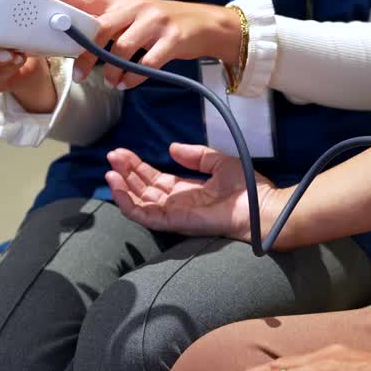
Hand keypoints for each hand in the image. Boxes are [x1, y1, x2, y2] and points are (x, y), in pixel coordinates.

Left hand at [38, 0, 240, 88]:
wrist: (204, 24)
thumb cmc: (160, 22)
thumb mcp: (133, 13)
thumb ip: (106, 20)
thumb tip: (73, 35)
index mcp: (121, 1)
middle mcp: (136, 8)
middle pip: (101, 28)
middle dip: (87, 54)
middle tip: (80, 74)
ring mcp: (155, 23)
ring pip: (123, 49)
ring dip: (113, 71)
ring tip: (112, 82)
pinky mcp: (172, 40)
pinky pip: (147, 64)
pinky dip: (134, 78)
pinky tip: (128, 83)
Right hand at [105, 143, 281, 241]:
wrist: (260, 206)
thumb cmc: (247, 187)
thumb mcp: (218, 162)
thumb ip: (195, 155)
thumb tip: (171, 148)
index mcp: (186, 189)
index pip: (154, 178)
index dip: (138, 165)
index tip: (122, 152)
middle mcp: (176, 202)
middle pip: (143, 188)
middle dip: (126, 172)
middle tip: (112, 155)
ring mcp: (173, 214)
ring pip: (139, 202)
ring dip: (122, 187)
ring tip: (110, 170)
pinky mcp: (173, 222)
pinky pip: (144, 215)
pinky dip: (128, 202)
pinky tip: (118, 186)